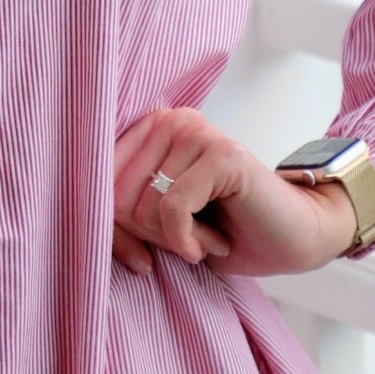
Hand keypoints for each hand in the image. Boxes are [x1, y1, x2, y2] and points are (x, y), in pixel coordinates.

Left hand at [111, 105, 360, 279]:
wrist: (292, 238)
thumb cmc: (221, 233)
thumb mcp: (155, 227)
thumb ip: (117, 217)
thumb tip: (81, 222)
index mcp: (147, 129)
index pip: (93, 182)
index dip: (110, 230)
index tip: (140, 253)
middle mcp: (170, 120)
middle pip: (113, 197)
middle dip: (147, 237)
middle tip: (186, 240)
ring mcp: (197, 132)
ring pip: (142, 205)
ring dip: (174, 240)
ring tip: (205, 235)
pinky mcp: (222, 154)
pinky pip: (173, 209)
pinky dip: (187, 242)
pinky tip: (213, 243)